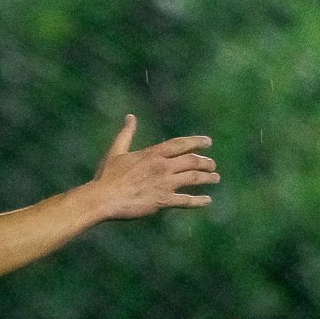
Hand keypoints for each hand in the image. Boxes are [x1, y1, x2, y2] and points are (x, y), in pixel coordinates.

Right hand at [86, 114, 216, 220]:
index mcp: (153, 153)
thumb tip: (130, 117)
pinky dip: (198, 201)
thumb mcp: (116, 151)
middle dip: (205, 162)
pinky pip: (186, 200)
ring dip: (207, 178)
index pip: (180, 144)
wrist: (104, 198)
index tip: (208, 142)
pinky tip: (207, 200)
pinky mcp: (163, 201)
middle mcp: (162, 166)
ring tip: (215, 178)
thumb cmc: (107, 176)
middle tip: (212, 165)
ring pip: (193, 178)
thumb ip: (126, 134)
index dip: (196, 142)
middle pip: (192, 161)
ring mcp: (164, 184)